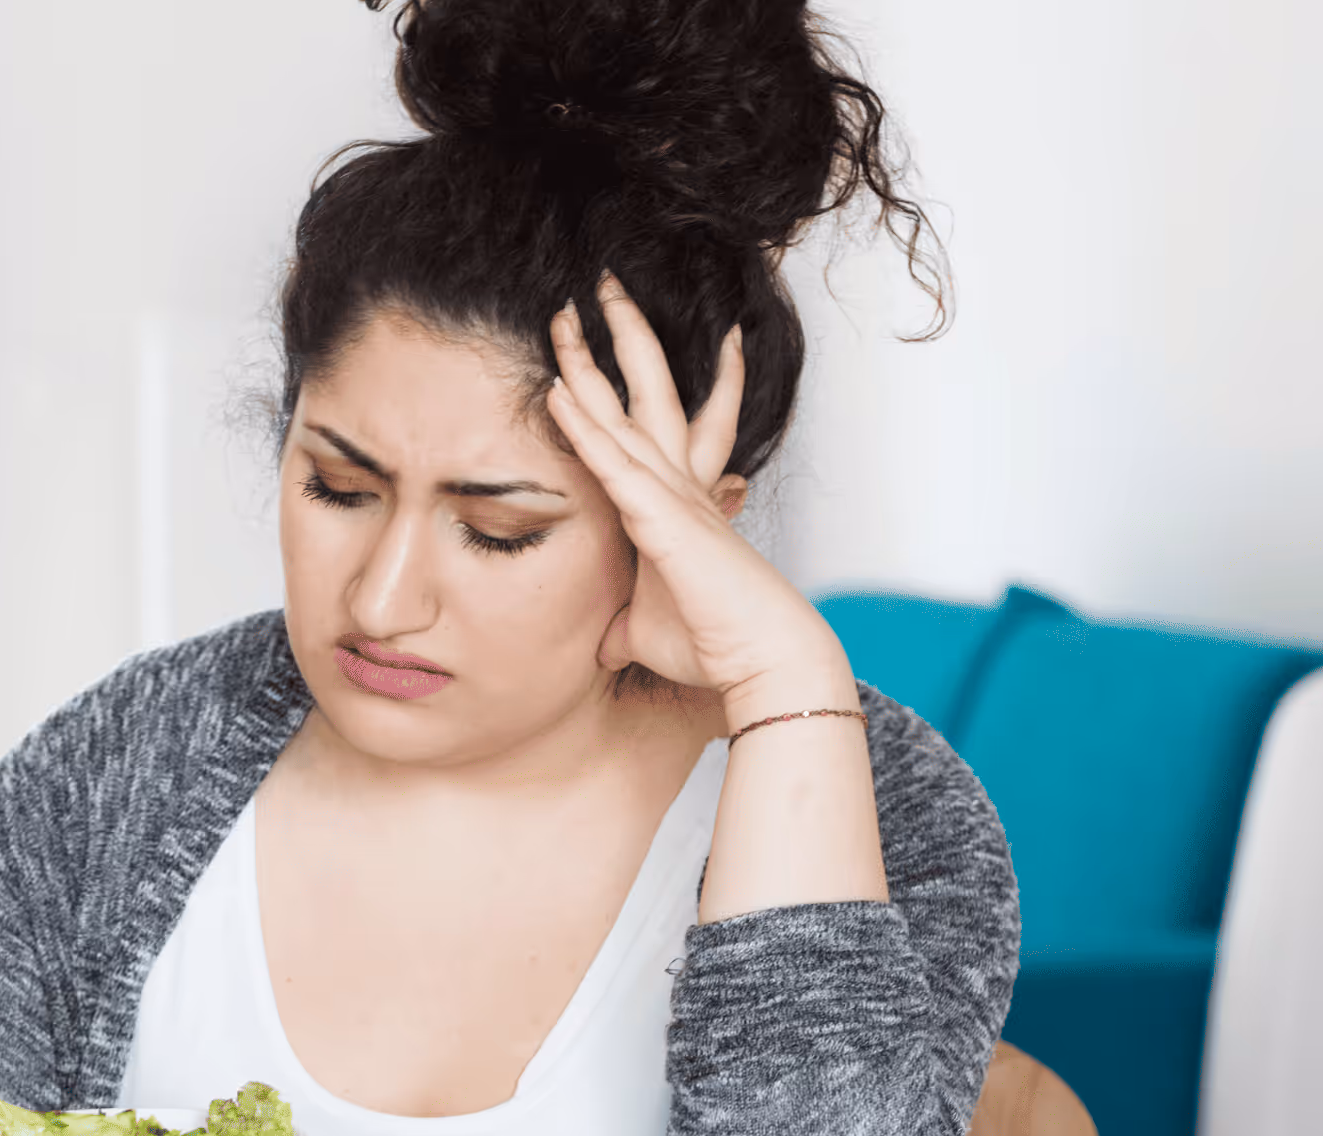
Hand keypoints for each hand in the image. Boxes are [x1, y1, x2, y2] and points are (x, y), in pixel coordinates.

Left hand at [546, 273, 855, 722]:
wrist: (766, 662)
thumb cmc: (717, 645)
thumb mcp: (649, 633)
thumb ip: (623, 627)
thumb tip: (603, 643)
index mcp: (680, 502)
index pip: (649, 428)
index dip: (626, 384)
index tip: (610, 342)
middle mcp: (680, 485)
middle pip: (645, 394)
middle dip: (622, 338)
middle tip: (602, 286)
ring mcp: (673, 496)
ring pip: (625, 412)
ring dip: (590, 362)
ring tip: (564, 312)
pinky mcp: (663, 521)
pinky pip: (613, 464)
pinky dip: (583, 428)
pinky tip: (556, 390)